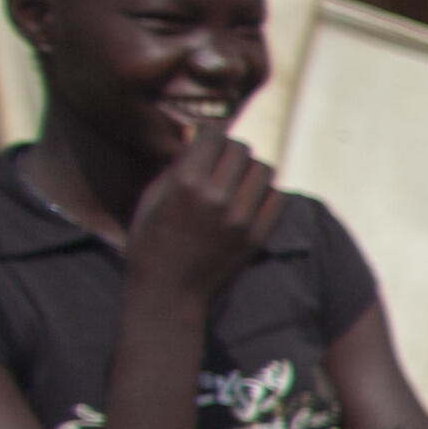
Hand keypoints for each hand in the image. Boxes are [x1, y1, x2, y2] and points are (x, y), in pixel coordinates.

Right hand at [121, 125, 278, 302]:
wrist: (168, 293)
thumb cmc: (149, 243)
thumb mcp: (151, 198)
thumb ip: (176, 166)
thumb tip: (195, 137)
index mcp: (186, 183)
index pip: (214, 136)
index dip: (210, 135)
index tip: (207, 141)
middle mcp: (217, 197)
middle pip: (241, 150)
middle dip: (230, 150)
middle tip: (221, 160)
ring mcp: (242, 218)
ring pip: (264, 170)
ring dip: (250, 169)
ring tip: (237, 179)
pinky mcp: (257, 236)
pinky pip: (278, 197)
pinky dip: (266, 192)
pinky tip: (250, 198)